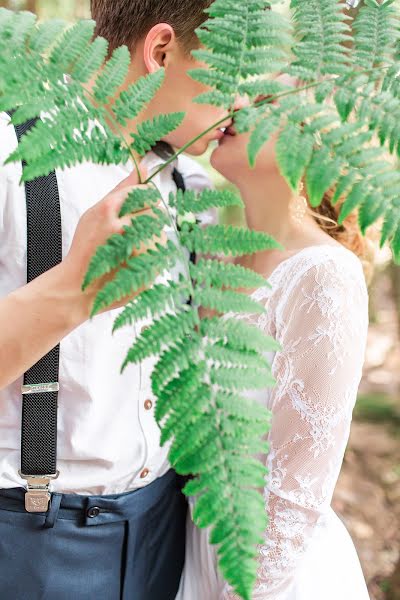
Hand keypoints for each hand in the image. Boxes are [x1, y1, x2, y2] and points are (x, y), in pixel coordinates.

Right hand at [61, 167, 164, 319]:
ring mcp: (137, 250)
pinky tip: (133, 259)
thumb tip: (144, 166)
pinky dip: (151, 253)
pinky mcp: (148, 268)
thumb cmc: (87, 248)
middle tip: (131, 230)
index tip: (139, 206)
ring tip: (129, 247)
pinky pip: (161, 251)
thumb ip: (121, 190)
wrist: (80, 287)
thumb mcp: (95, 213)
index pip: (144, 192)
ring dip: (150, 236)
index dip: (144, 199)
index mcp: (108, 210)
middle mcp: (124, 228)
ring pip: (160, 231)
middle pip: (156, 210)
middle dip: (148, 217)